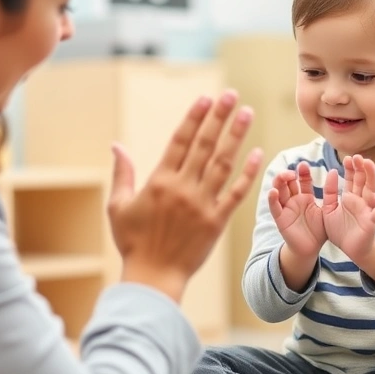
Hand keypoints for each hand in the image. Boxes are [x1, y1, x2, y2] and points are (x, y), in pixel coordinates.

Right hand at [107, 90, 262, 301]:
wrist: (153, 278)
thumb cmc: (132, 243)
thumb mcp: (118, 206)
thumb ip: (122, 174)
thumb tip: (116, 145)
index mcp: (159, 181)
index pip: (180, 141)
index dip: (194, 117)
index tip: (205, 98)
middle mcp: (183, 188)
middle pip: (204, 145)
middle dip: (219, 117)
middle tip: (231, 95)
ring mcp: (202, 204)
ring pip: (223, 163)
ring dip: (236, 136)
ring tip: (247, 113)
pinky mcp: (217, 221)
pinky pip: (236, 193)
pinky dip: (248, 173)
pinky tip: (258, 153)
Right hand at [268, 161, 325, 258]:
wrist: (311, 249)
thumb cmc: (319, 230)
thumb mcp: (326, 210)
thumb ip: (330, 194)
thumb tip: (334, 172)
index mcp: (305, 197)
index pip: (303, 180)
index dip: (303, 172)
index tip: (304, 164)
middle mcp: (293, 200)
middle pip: (288, 183)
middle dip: (288, 175)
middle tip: (293, 172)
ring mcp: (286, 208)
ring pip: (279, 191)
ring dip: (279, 183)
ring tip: (283, 177)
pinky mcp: (280, 218)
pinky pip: (275, 207)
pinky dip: (272, 199)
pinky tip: (273, 192)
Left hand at [323, 155, 374, 262]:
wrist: (352, 251)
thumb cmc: (342, 230)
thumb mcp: (329, 209)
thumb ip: (329, 192)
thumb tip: (333, 172)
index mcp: (351, 198)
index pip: (353, 179)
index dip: (351, 168)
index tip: (347, 158)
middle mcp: (361, 201)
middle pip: (364, 181)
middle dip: (361, 168)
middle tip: (358, 156)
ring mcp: (368, 210)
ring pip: (372, 190)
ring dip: (371, 177)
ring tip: (368, 164)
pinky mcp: (372, 222)